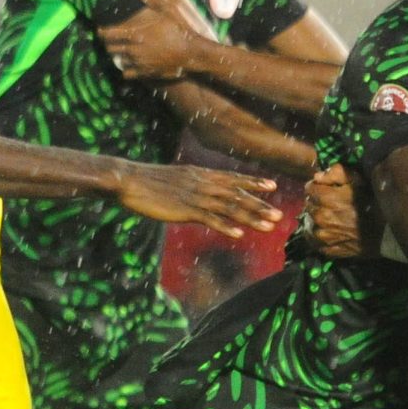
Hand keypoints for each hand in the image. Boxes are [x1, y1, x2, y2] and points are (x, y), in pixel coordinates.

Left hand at [98, 0, 218, 82]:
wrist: (192, 53)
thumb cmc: (180, 30)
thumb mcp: (168, 11)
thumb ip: (153, 0)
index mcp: (136, 33)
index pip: (111, 34)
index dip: (103, 32)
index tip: (100, 31)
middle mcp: (133, 49)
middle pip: (112, 48)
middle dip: (109, 44)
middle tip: (111, 41)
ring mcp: (139, 63)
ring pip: (119, 61)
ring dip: (118, 56)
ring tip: (121, 52)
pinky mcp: (145, 73)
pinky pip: (128, 73)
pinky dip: (126, 70)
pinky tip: (130, 66)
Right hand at [112, 161, 279, 236]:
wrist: (127, 179)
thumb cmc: (145, 181)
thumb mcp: (172, 179)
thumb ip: (188, 185)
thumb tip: (195, 192)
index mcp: (200, 174)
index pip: (232, 178)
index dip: (253, 183)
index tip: (272, 187)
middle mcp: (203, 183)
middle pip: (237, 194)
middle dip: (260, 205)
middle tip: (280, 216)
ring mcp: (195, 196)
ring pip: (230, 207)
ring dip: (251, 217)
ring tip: (269, 226)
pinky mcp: (184, 210)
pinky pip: (210, 219)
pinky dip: (226, 226)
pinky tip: (239, 234)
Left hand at [303, 164, 365, 258]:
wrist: (386, 232)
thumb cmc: (373, 203)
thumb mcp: (358, 180)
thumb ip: (336, 173)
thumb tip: (317, 176)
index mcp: (326, 198)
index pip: (309, 189)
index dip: (317, 187)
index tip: (326, 189)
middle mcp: (320, 217)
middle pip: (309, 206)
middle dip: (317, 203)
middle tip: (330, 204)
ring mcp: (323, 235)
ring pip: (310, 224)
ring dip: (315, 220)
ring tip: (329, 219)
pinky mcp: (327, 249)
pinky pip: (314, 241)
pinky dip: (317, 236)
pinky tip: (328, 232)